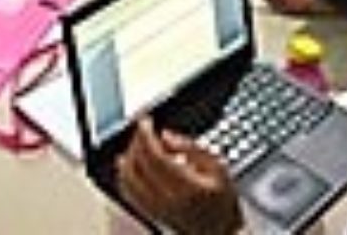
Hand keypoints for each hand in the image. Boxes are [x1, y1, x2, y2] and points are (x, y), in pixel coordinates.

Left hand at [116, 120, 244, 234]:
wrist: (221, 232)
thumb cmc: (222, 201)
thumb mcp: (218, 167)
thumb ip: (191, 148)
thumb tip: (166, 135)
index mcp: (187, 186)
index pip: (156, 157)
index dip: (145, 136)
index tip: (145, 122)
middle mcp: (168, 199)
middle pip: (138, 166)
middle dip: (136, 142)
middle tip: (142, 130)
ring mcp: (157, 209)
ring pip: (128, 180)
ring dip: (127, 157)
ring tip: (136, 145)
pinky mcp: (151, 214)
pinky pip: (128, 193)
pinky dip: (124, 175)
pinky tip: (127, 165)